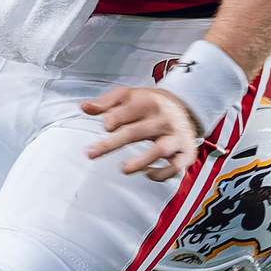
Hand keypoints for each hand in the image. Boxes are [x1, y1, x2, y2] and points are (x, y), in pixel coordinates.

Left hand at [82, 82, 200, 183]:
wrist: (185, 105)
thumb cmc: (149, 103)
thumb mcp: (129, 96)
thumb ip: (106, 103)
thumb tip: (84, 107)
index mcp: (149, 103)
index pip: (127, 112)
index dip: (113, 120)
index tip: (106, 126)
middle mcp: (164, 119)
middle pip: (136, 133)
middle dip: (111, 144)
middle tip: (90, 153)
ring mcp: (176, 136)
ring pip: (160, 150)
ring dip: (142, 161)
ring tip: (124, 169)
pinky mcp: (186, 152)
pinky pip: (176, 166)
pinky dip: (163, 173)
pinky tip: (148, 174)